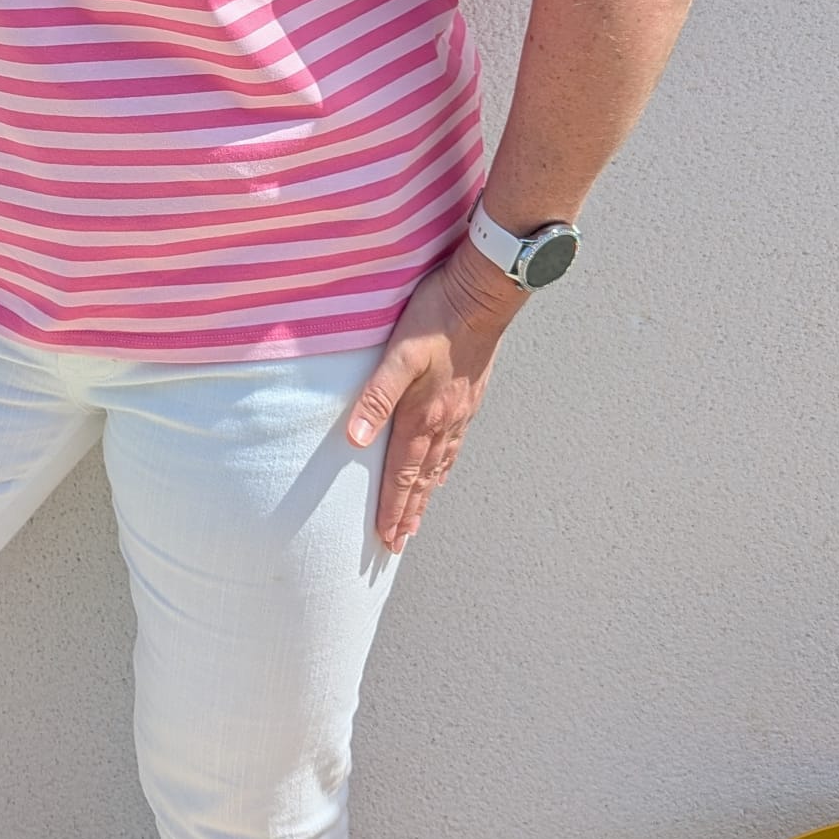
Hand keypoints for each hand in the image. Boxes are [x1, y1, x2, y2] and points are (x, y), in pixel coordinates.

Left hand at [345, 237, 529, 551]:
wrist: (482, 295)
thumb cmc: (436, 318)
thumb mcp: (398, 354)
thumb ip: (375, 396)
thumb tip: (356, 439)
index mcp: (424, 414)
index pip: (402, 473)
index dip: (392, 507)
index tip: (387, 539)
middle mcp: (445, 420)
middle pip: (423, 478)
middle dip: (410, 512)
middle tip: (399, 543)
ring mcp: (461, 410)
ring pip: (441, 464)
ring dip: (427, 494)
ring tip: (419, 518)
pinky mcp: (470, 395)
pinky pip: (456, 444)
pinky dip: (445, 466)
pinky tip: (443, 467)